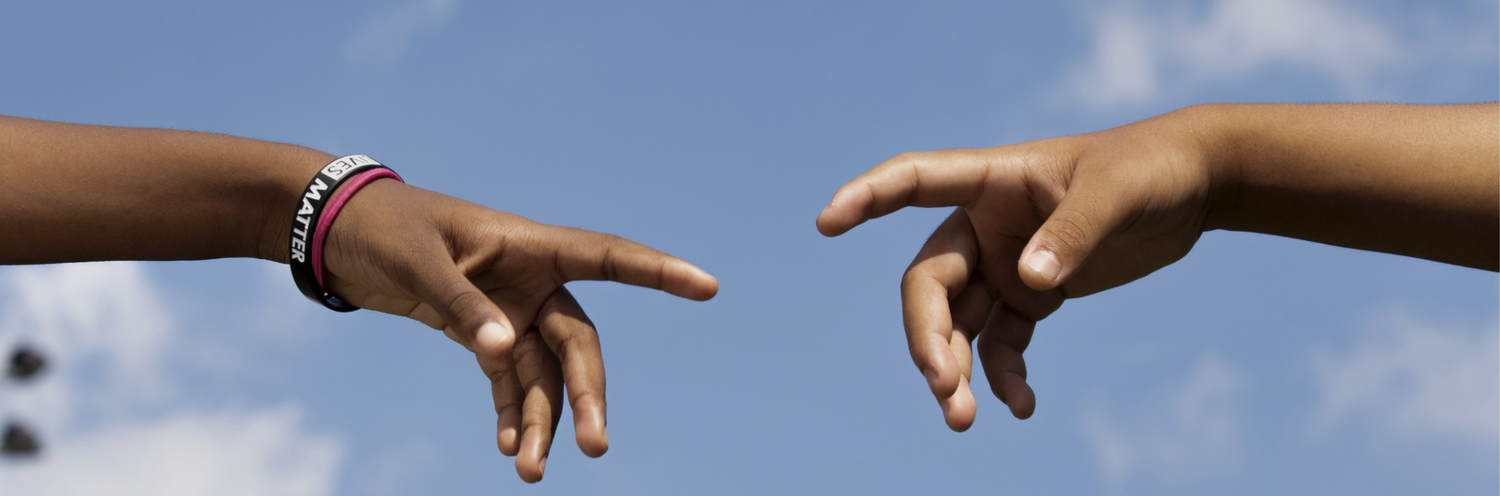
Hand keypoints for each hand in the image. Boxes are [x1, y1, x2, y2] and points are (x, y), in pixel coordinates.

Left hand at [319, 180, 717, 481]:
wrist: (339, 232)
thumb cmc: (383, 227)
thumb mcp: (419, 261)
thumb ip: (462, 305)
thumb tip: (503, 351)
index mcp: (529, 245)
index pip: (607, 257)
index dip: (657, 272)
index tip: (706, 287)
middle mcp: (531, 279)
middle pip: (577, 342)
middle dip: (586, 395)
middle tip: (595, 447)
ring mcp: (510, 309)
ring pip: (544, 373)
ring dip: (543, 420)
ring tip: (532, 471)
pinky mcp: (482, 333)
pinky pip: (509, 381)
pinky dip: (512, 414)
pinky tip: (511, 448)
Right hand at [816, 108, 1222, 429]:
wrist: (1194, 187)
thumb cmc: (1151, 168)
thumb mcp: (1117, 195)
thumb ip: (1074, 235)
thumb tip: (1030, 283)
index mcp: (992, 180)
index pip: (913, 180)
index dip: (868, 197)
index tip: (827, 222)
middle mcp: (985, 224)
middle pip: (930, 284)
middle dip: (928, 337)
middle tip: (942, 387)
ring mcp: (1005, 263)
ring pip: (957, 324)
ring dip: (954, 371)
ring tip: (963, 420)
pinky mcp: (1033, 296)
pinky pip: (1001, 344)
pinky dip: (1005, 377)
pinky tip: (1021, 407)